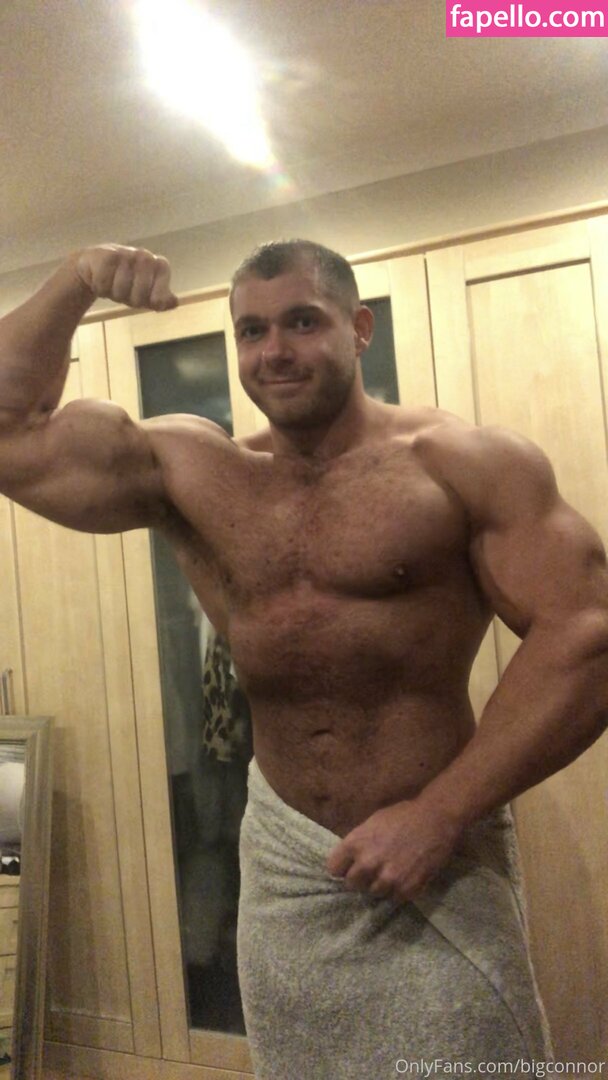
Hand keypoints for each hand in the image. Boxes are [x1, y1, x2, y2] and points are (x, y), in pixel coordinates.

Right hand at [72, 244, 177, 311]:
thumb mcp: (145, 294)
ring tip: (112, 285)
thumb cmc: (125, 282)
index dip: (151, 300)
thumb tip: (175, 302)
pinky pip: (106, 284)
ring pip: (122, 291)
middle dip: (131, 299)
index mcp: (158, 265)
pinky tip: (101, 279)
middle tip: (125, 292)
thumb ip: (161, 299)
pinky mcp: (106, 255)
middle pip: (140, 295)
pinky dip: (101, 288)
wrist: (94, 266)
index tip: (145, 298)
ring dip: (115, 294)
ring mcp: (126, 254)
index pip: (160, 295)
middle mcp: (144, 256)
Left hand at [325, 797, 462, 903]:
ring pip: (373, 893)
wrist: (435, 820)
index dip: (342, 868)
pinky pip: (393, 899)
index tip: (349, 867)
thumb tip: (349, 860)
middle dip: (360, 879)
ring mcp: (387, 879)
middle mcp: (367, 864)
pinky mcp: (406, 889)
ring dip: (379, 886)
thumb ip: (358, 842)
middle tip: (372, 871)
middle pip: (351, 885)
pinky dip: (397, 891)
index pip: (334, 869)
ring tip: (391, 873)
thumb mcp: (372, 823)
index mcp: (355, 844)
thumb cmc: (403, 816)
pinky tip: (404, 877)